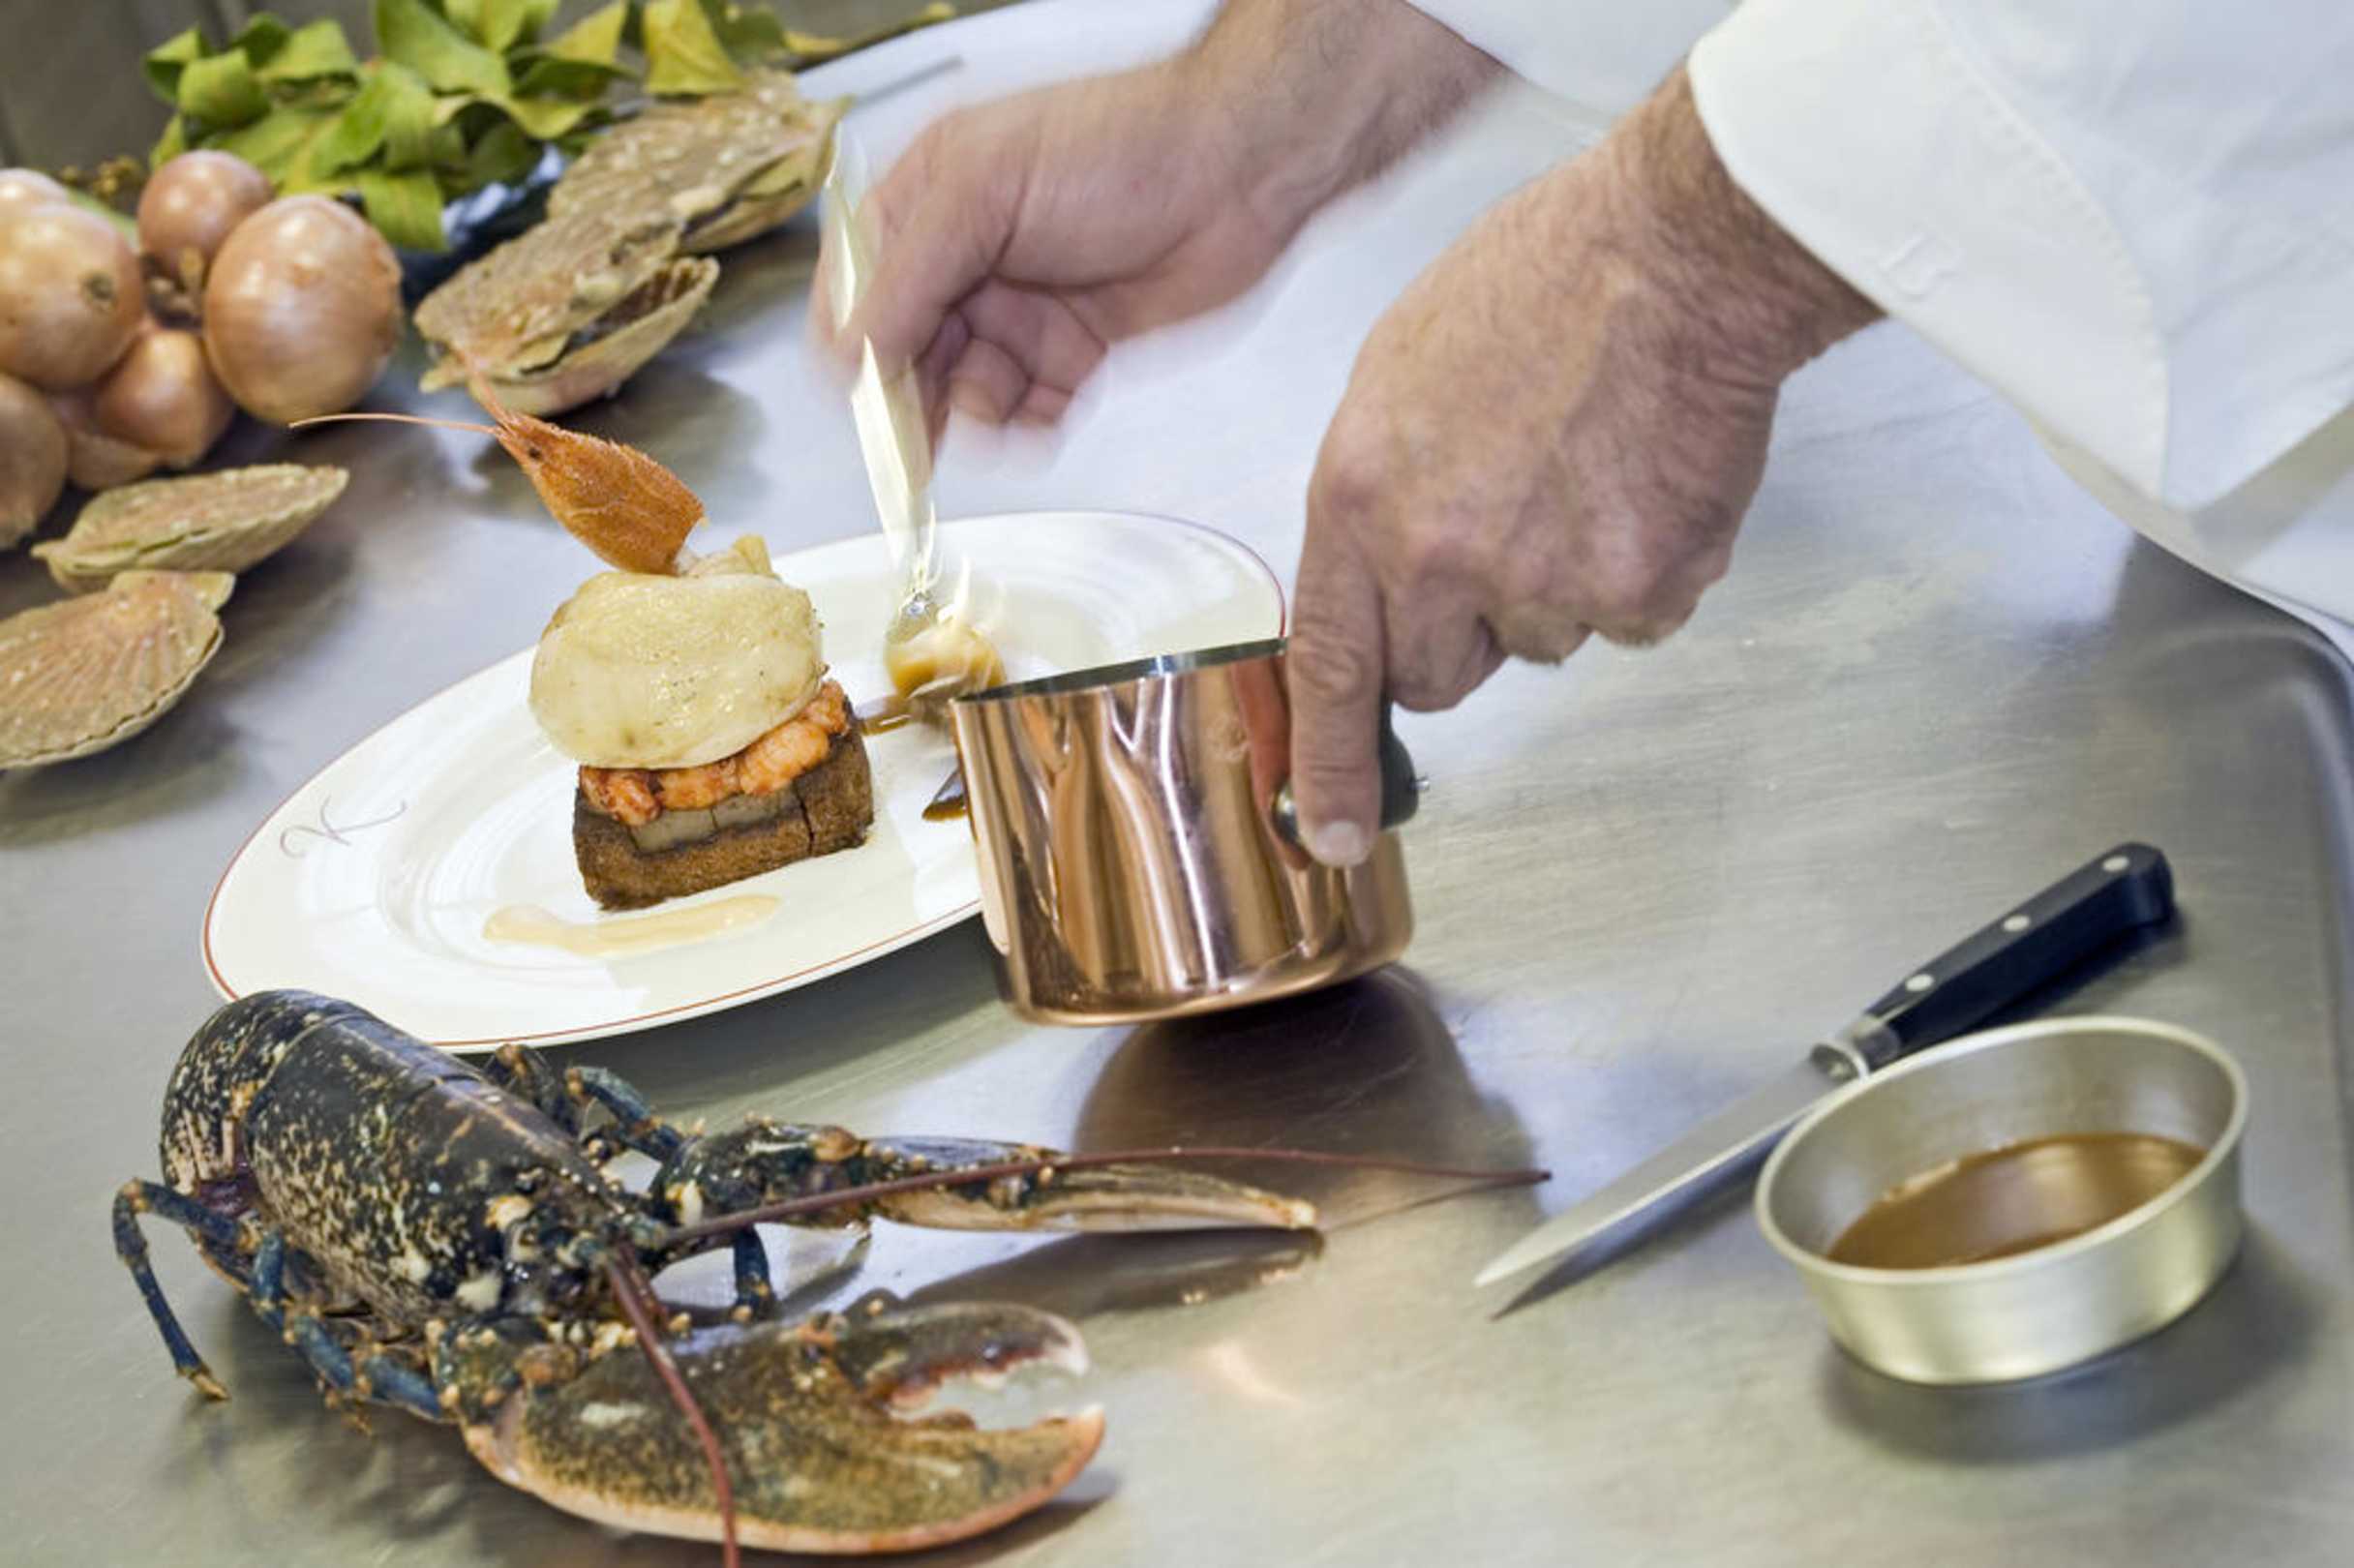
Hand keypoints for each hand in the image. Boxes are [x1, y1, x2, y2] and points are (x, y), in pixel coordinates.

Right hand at [819, 0, 1498, 436]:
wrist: (1239, 173)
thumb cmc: (1121, 146)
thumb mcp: (983, 193)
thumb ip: (909, 277)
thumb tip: (853, 351)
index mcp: (925, 203)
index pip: (856, 293)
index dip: (856, 350)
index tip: (869, 398)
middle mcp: (965, 260)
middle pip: (905, 357)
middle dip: (914, 399)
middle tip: (925, 441)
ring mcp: (1018, 309)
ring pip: (964, 393)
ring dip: (977, 413)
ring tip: (1007, 402)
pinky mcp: (1071, 351)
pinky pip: (1027, 411)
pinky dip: (1030, 424)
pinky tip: (1047, 411)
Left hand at [1285, 68, 1879, 865]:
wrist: (1673, 252)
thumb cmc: (1537, 286)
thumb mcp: (1396, 381)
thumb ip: (1377, 504)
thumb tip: (1380, 586)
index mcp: (1359, 501)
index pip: (1328, 670)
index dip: (1328, 766)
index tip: (1329, 834)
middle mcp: (1438, 558)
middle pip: (1437, 677)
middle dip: (1464, 632)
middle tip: (1509, 529)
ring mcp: (1541, 582)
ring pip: (1541, 642)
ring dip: (1561, 582)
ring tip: (1584, 468)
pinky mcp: (1638, 588)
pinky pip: (1631, 621)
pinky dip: (1641, 569)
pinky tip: (1642, 480)